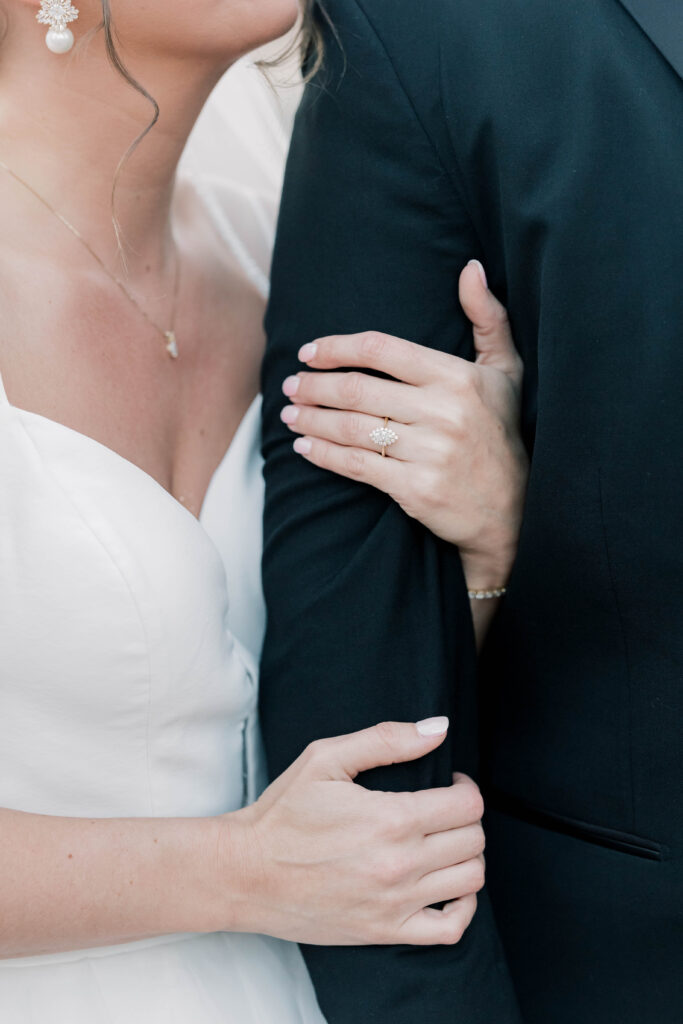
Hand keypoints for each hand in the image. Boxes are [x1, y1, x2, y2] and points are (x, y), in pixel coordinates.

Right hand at [227, 719, 485, 945]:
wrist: (245, 873)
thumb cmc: (282, 814)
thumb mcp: (325, 758)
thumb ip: (386, 740)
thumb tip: (438, 729)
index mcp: (391, 818)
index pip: (467, 804)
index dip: (465, 786)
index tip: (449, 782)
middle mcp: (400, 864)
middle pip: (473, 839)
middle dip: (466, 816)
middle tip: (443, 808)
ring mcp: (395, 903)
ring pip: (471, 879)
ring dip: (467, 855)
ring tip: (444, 841)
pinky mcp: (386, 932)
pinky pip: (451, 928)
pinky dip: (464, 906)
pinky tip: (449, 885)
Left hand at [281, 260, 527, 589]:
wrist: (512, 509)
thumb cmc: (501, 433)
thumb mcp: (506, 371)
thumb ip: (488, 318)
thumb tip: (470, 267)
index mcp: (456, 376)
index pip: (381, 349)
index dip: (336, 347)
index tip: (308, 352)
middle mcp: (442, 411)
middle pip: (357, 389)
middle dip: (314, 386)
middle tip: (289, 386)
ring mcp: (429, 452)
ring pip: (351, 427)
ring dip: (311, 419)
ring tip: (289, 415)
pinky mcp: (416, 488)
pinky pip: (357, 466)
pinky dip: (323, 455)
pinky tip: (304, 447)